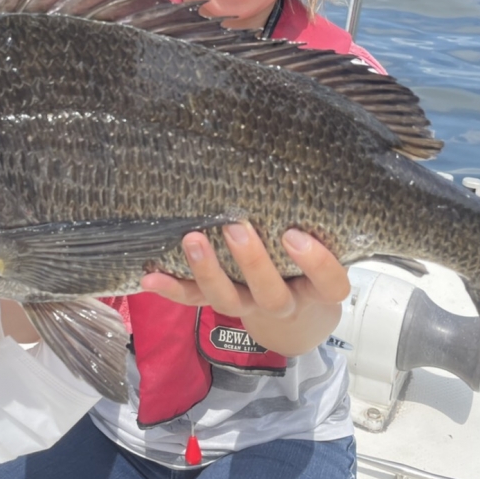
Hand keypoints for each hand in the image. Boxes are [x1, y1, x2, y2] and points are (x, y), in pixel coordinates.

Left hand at [139, 221, 349, 355]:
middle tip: (236, 228)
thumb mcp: (323, 245)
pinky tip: (150, 276)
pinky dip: (171, 289)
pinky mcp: (220, 303)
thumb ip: (315, 222)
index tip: (295, 235)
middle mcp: (284, 302)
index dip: (316, 264)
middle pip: (271, 294)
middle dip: (252, 262)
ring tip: (192, 239)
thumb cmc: (309, 264)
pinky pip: (195, 300)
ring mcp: (250, 306)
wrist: (297, 314)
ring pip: (229, 300)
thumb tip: (294, 164)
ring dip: (208, 271)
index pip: (330, 284)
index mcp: (318, 289)